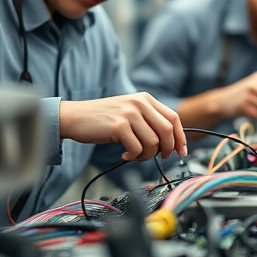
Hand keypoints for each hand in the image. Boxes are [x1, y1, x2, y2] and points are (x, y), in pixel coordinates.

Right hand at [59, 92, 187, 161]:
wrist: (74, 117)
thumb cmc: (103, 119)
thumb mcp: (130, 112)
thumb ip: (149, 121)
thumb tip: (171, 142)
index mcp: (146, 99)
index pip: (173, 118)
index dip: (180, 137)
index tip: (181, 151)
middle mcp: (140, 103)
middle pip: (167, 131)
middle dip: (167, 149)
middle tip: (160, 157)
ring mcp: (129, 114)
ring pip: (153, 142)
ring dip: (147, 155)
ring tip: (136, 155)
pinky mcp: (119, 126)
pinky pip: (137, 148)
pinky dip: (134, 156)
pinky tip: (125, 155)